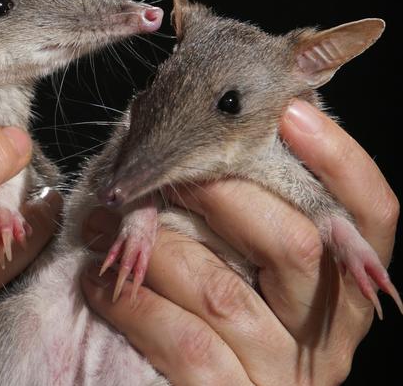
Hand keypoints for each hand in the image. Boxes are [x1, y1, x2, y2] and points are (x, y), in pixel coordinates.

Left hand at [80, 99, 398, 384]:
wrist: (181, 385)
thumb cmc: (204, 308)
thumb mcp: (235, 257)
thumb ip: (240, 214)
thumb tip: (201, 141)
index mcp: (336, 287)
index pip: (372, 218)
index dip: (341, 162)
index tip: (291, 113)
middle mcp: (323, 333)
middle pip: (294, 244)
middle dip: (221, 195)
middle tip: (170, 175)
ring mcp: (279, 371)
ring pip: (222, 291)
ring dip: (157, 249)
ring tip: (109, 226)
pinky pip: (182, 339)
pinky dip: (133, 303)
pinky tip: (99, 285)